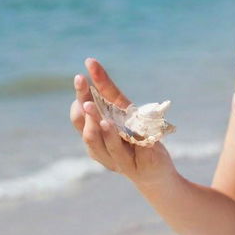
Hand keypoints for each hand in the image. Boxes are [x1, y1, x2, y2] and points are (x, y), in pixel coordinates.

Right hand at [69, 58, 177, 187]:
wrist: (155, 171)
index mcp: (93, 135)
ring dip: (98, 126)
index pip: (79, 115)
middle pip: (86, 129)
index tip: (81, 76)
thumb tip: (91, 63)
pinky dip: (116, 139)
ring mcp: (115, 160)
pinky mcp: (134, 165)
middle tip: (83, 91)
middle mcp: (99, 150)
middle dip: (84, 109)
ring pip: (99, 143)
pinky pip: (123, 152)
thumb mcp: (123, 111)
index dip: (79, 95)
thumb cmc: (135, 137)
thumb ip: (107, 90)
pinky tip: (115, 127)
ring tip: (95, 111)